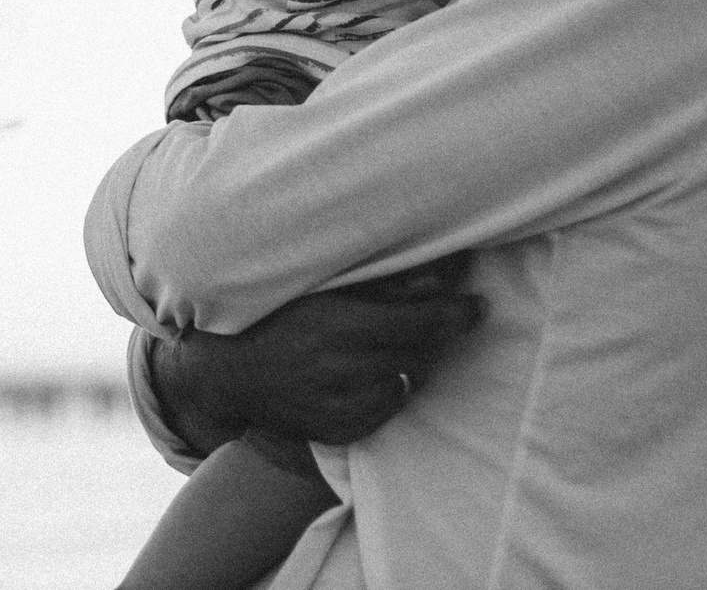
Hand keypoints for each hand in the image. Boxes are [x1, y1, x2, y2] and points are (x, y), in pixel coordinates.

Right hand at [154, 277, 484, 448]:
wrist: (227, 370)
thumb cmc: (274, 312)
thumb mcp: (321, 285)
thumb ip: (382, 283)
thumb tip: (441, 276)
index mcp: (338, 323)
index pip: (419, 322)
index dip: (455, 314)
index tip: (479, 305)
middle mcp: (342, 367)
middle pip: (420, 353)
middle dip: (436, 333)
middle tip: (442, 315)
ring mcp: (341, 404)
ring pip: (409, 380)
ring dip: (414, 360)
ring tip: (397, 340)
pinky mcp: (341, 429)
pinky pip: (389, 407)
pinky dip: (391, 388)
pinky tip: (373, 369)